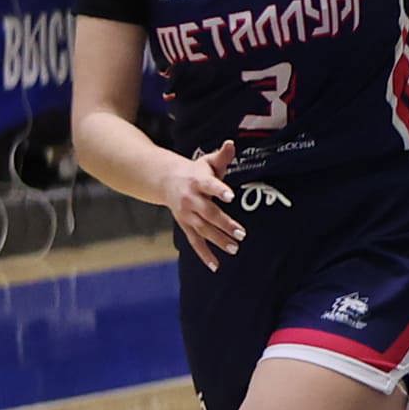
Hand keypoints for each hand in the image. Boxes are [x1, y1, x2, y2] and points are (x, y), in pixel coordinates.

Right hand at [168, 140, 243, 269]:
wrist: (166, 180)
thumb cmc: (195, 171)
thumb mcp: (207, 161)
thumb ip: (222, 156)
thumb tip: (231, 143)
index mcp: (197, 182)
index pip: (210, 185)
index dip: (219, 190)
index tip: (230, 195)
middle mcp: (190, 200)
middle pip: (208, 213)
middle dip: (224, 224)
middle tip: (241, 233)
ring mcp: (186, 215)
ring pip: (202, 230)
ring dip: (218, 240)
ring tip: (235, 248)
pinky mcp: (185, 225)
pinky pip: (194, 242)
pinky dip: (204, 254)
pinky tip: (216, 266)